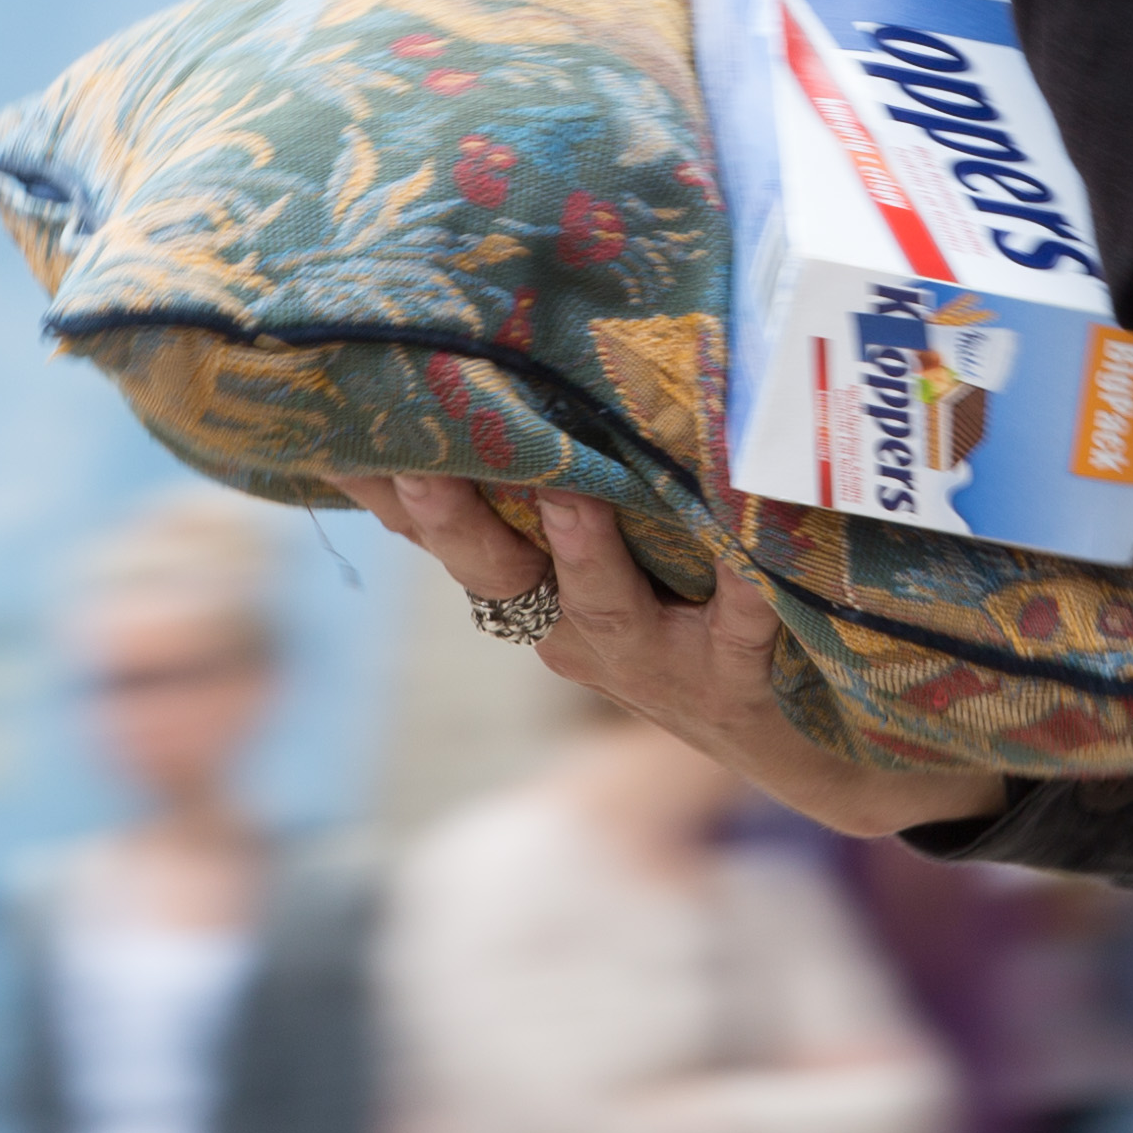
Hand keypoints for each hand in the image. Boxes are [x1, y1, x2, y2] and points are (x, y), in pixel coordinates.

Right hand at [343, 477, 1000, 840]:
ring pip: (598, 607)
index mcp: (534, 594)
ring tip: (570, 496)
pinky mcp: (729, 683)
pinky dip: (742, 594)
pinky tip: (750, 554)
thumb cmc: (690, 622)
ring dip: (580, 552)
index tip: (333, 428)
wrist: (800, 748)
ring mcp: (649, 663)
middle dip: (453, 518)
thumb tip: (497, 383)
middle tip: (422, 463)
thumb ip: (552, 491)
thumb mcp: (606, 565)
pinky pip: (734, 630)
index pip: (440, 534)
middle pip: (493, 573)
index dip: (385, 489)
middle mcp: (574, 632)